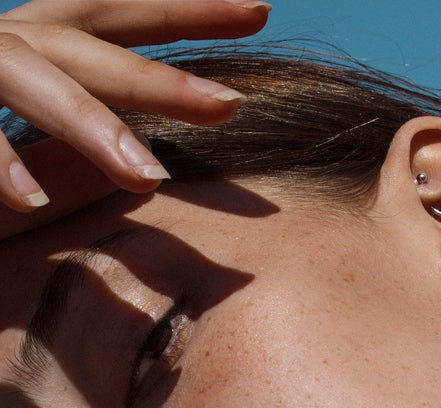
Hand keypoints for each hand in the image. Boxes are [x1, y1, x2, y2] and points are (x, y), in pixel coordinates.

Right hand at [0, 0, 269, 229]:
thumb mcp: (32, 150)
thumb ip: (77, 164)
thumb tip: (149, 172)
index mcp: (43, 44)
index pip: (124, 17)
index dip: (190, 11)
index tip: (260, 11)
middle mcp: (8, 44)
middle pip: (92, 46)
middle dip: (162, 80)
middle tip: (233, 105)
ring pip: (32, 78)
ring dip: (91, 124)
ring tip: (148, 177)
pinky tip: (32, 200)